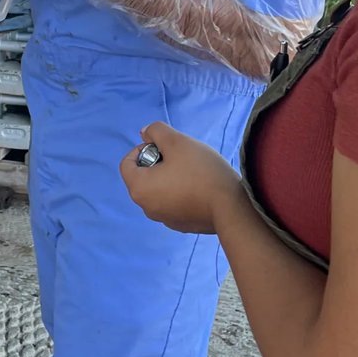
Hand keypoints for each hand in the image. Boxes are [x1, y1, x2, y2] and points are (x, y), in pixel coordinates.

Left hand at [120, 121, 243, 233]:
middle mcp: (146, 207)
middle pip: (143, 177)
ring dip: (169, 177)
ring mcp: (163, 219)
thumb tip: (144, 133)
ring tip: (192, 171)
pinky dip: (180, 193)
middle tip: (180, 157)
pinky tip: (200, 188)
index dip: (142, 149)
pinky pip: (173, 203)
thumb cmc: (201, 171)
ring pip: (159, 190)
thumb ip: (156, 132)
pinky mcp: (180, 225)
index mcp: (139, 189)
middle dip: (157, 163)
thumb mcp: (177, 141)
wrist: (231, 207)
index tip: (164, 147)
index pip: (127, 163)